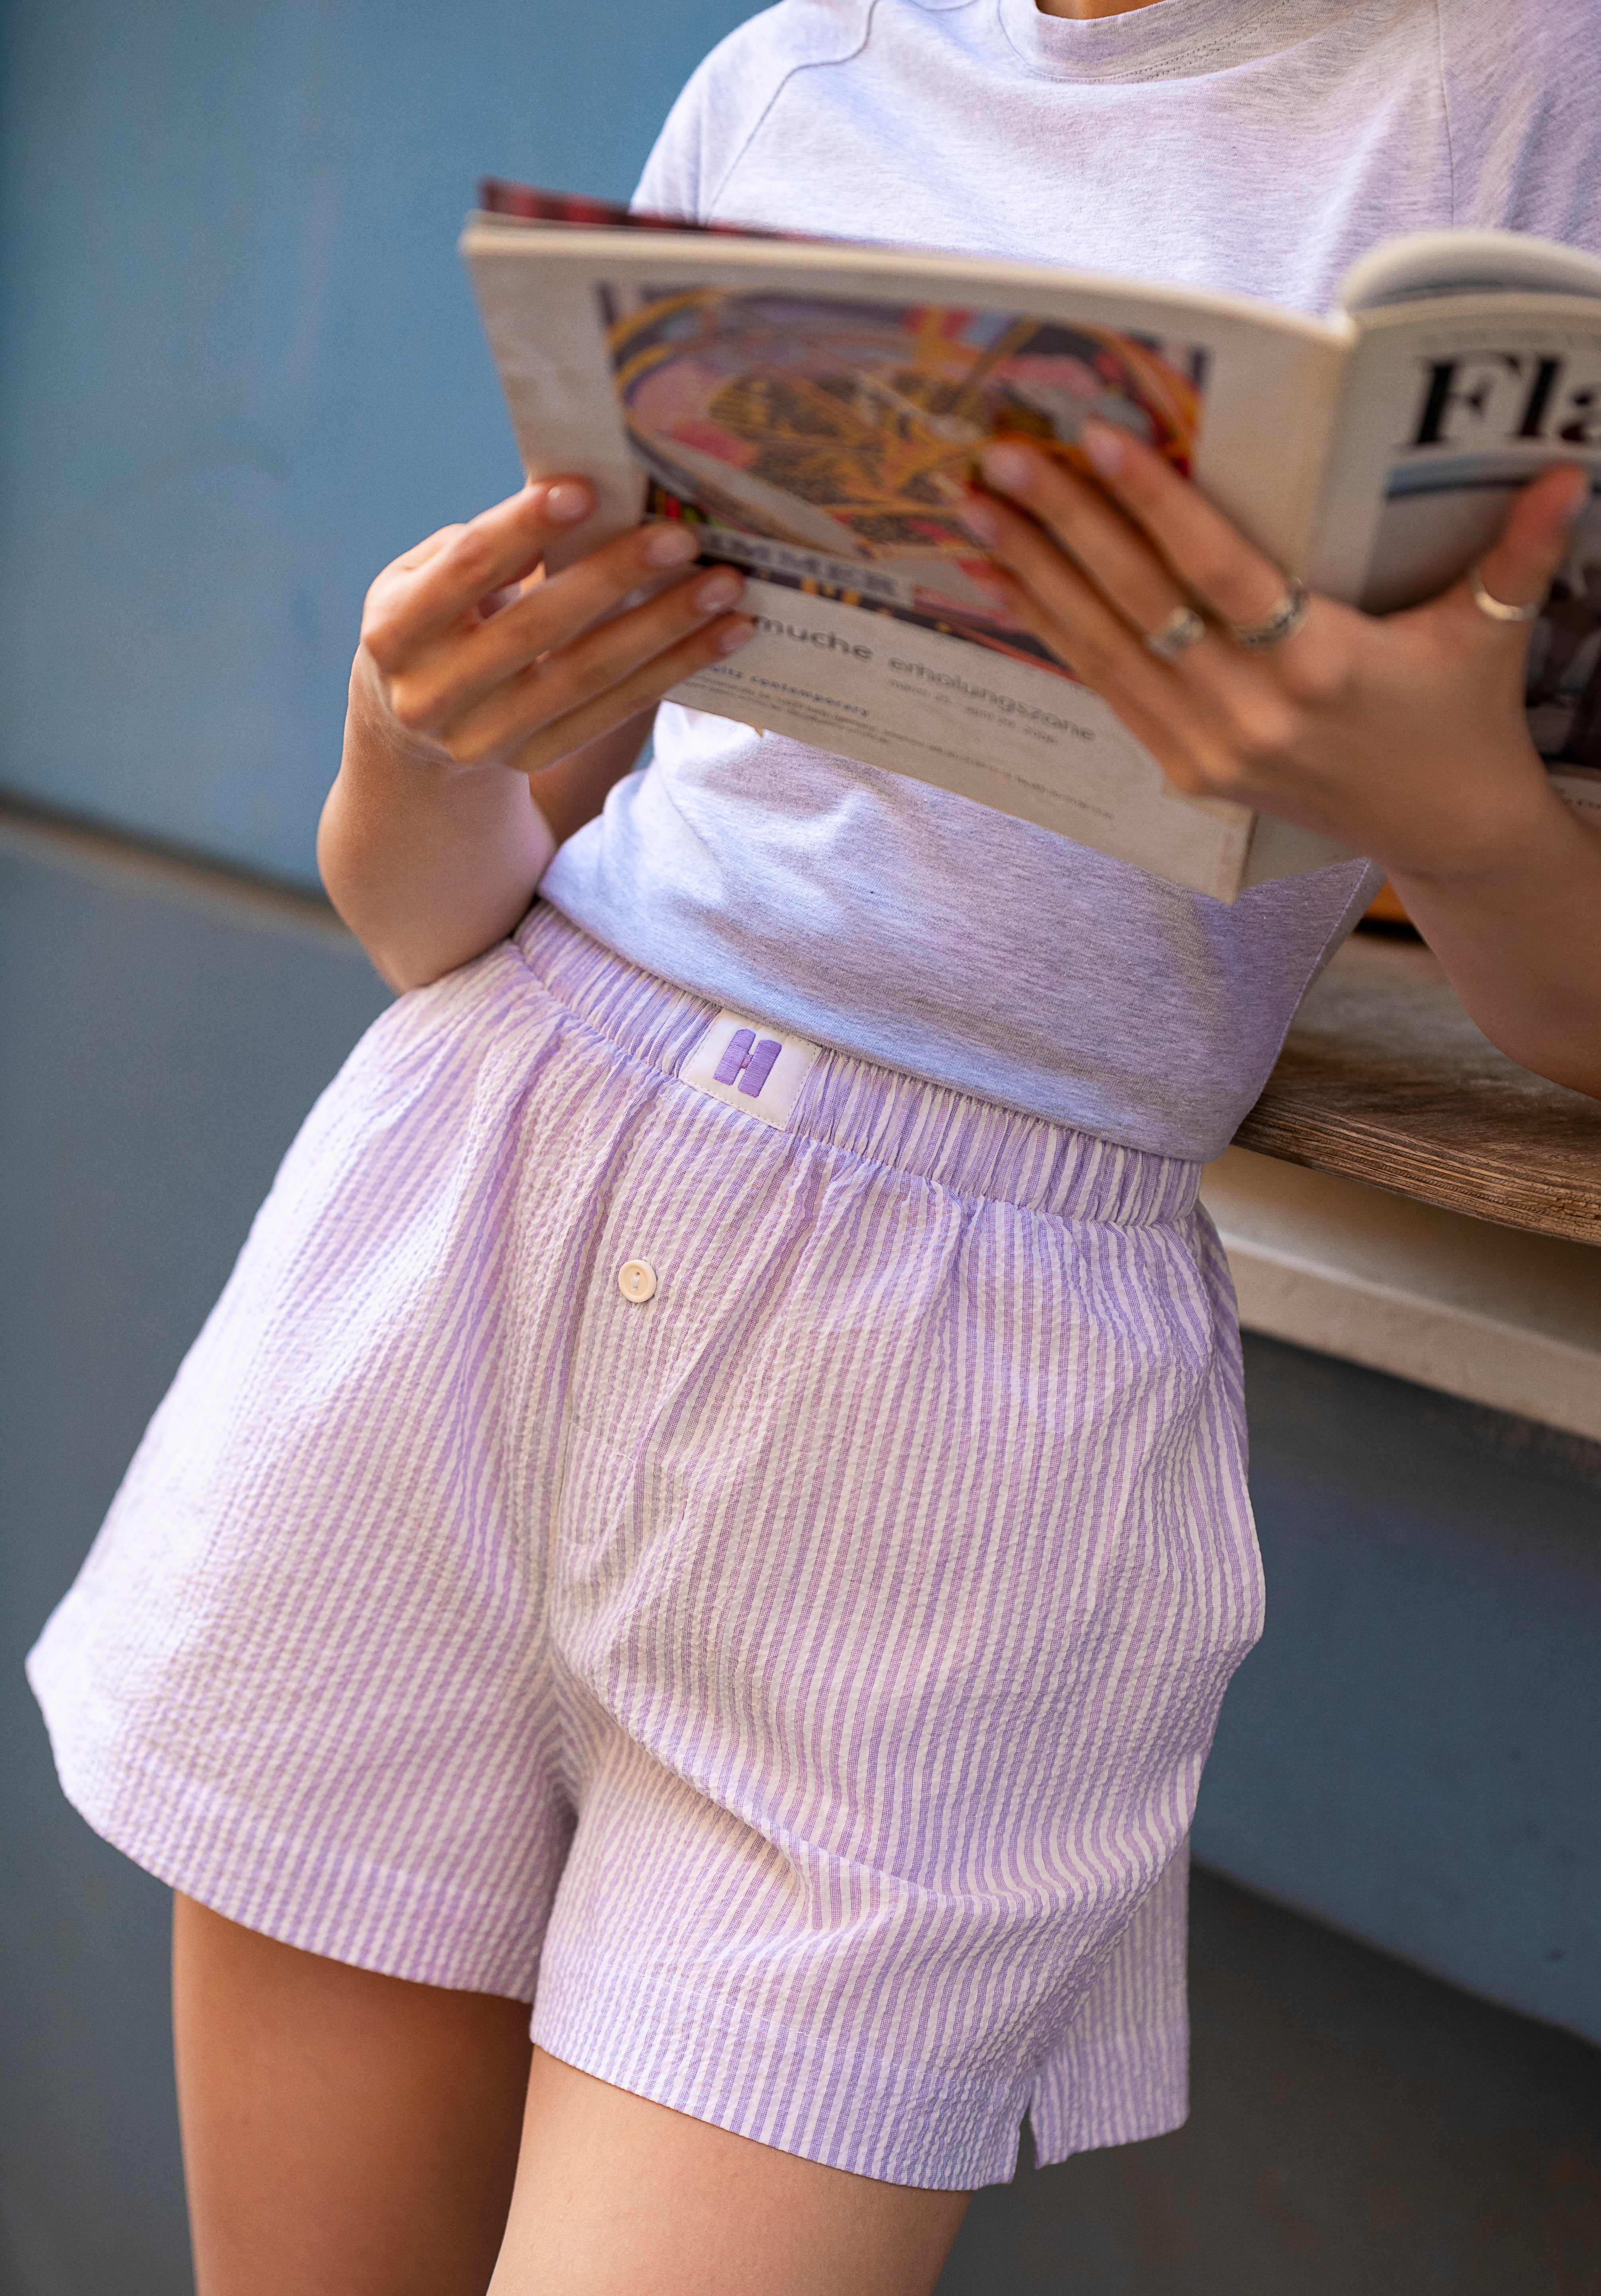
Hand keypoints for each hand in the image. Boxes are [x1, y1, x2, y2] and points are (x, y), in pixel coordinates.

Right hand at [355, 474, 752, 783]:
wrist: (414, 730)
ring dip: (666, 630)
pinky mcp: (535, 758)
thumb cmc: (436, 622)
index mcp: (395, 631)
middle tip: (683, 537)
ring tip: (726, 589)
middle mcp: (432, 693)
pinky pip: (614, 712)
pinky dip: (673, 671)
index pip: (466, 569)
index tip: (585, 488)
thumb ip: (483, 549)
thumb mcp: (427, 581)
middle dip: (615, 578)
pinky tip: (724, 637)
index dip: (523, 527)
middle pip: (538, 629)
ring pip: (588, 676)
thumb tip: (574, 500)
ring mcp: (484, 737)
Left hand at [961, 430, 1588, 882]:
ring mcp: (1211, 750)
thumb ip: (1520, 550)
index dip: (1154, 503)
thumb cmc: (1464, 716)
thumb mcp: (1491, 630)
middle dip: (1062, 526)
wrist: (1444, 831)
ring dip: (1034, 575)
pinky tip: (1011, 580)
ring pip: (1105, 648)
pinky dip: (1056, 630)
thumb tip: (1571, 466)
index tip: (1098, 440)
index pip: (1218, 571)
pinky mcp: (1190, 772)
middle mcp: (1253, 713)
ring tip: (977, 510)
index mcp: (1322, 667)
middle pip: (1140, 603)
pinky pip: (1109, 689)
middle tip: (999, 458)